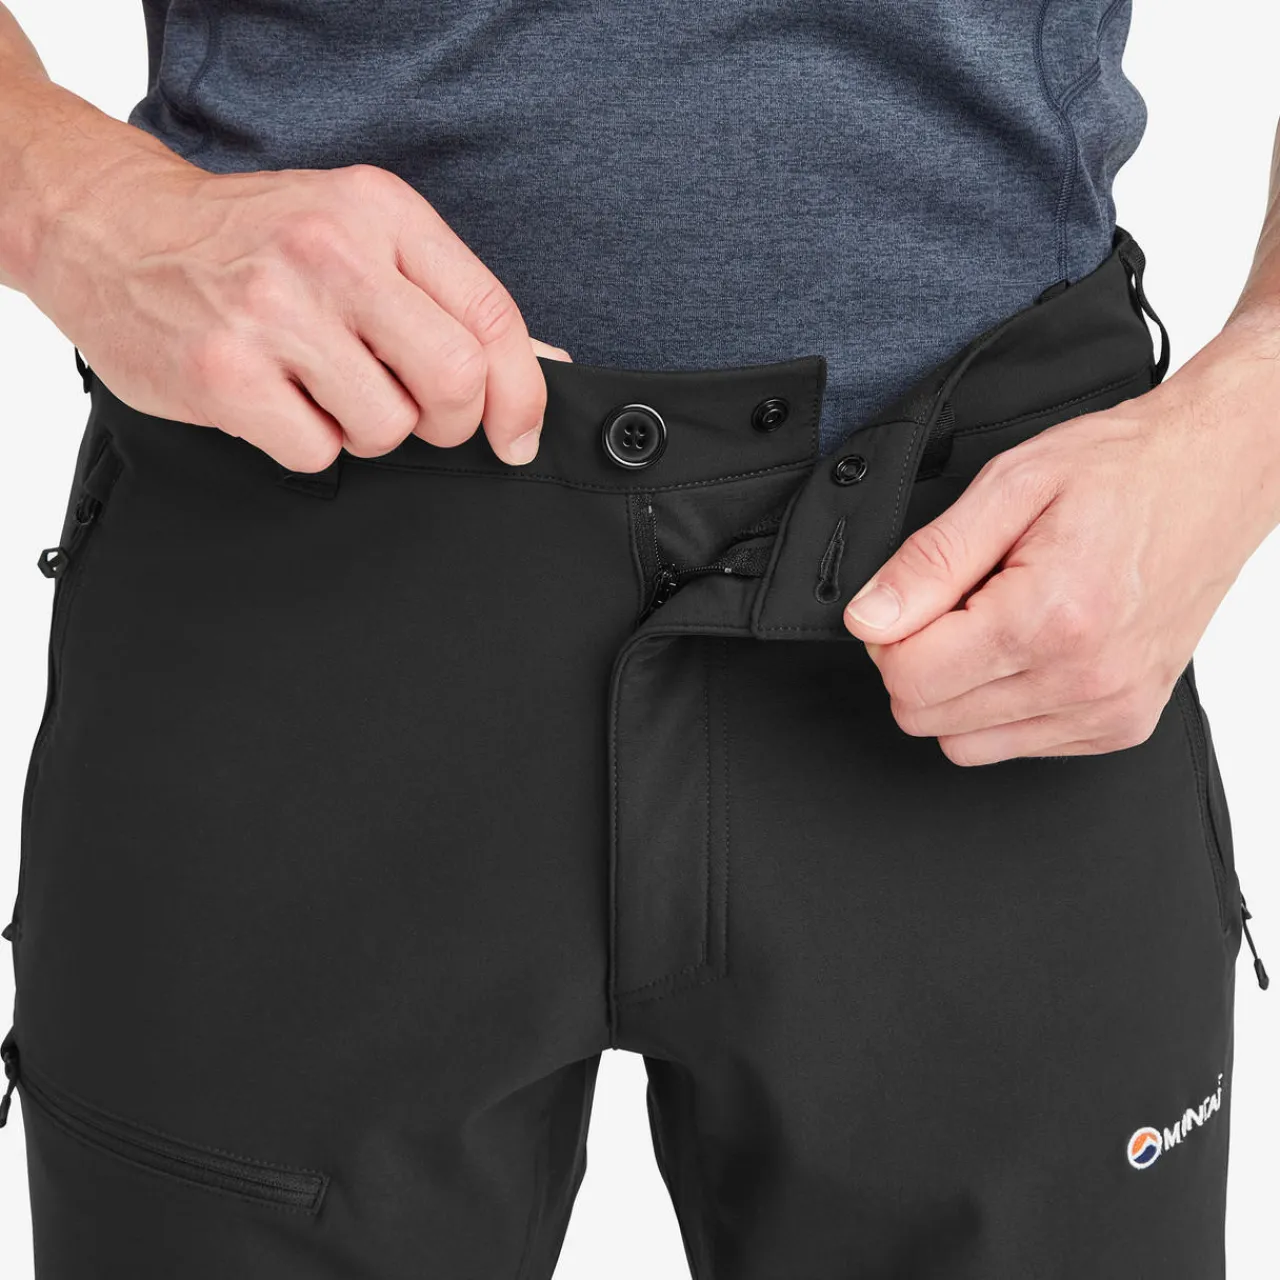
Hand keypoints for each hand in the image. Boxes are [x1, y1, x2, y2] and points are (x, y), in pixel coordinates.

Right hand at [29, 154, 567, 470]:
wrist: (114, 230)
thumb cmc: (248, 238)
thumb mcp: (357, 232)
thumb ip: (447, 296)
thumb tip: (542, 366)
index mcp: (380, 212)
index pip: (491, 314)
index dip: (522, 392)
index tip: (517, 434)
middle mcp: (332, 253)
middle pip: (456, 378)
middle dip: (450, 421)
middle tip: (417, 414)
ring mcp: (275, 313)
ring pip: (388, 426)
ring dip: (369, 430)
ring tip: (324, 390)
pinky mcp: (226, 374)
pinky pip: (318, 454)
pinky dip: (311, 445)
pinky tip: (280, 404)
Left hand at [842, 320, 1279, 764]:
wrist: (1215, 475)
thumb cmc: (1124, 471)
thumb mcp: (1007, 486)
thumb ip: (927, 563)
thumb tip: (869, 619)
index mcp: (1049, 617)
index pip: (908, 679)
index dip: (889, 636)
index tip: (911, 601)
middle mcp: (1083, 677)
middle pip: (928, 718)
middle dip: (919, 662)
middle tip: (958, 603)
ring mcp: (1107, 709)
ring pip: (966, 743)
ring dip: (959, 689)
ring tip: (998, 621)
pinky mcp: (1121, 725)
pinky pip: (1018, 745)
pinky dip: (1003, 704)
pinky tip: (1031, 646)